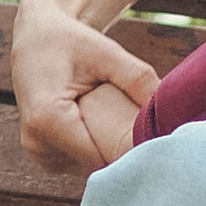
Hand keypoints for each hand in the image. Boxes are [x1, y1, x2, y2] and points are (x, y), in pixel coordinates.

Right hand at [13, 0, 162, 174]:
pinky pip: (79, 162)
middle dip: (122, 152)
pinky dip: (94, 149)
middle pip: (95, 165)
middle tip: (145, 131)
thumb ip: (137, 78)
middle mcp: (37, 142)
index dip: (131, 153)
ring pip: (88, 167)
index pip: (100, 158)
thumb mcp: (105, 53)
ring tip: (121, 125)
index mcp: (48, 119)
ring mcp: (38, 152)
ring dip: (108, 151)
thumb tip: (170, 108)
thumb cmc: (69, 41)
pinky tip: (103, 129)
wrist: (36, 38)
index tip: (155, 141)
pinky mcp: (43, 154)